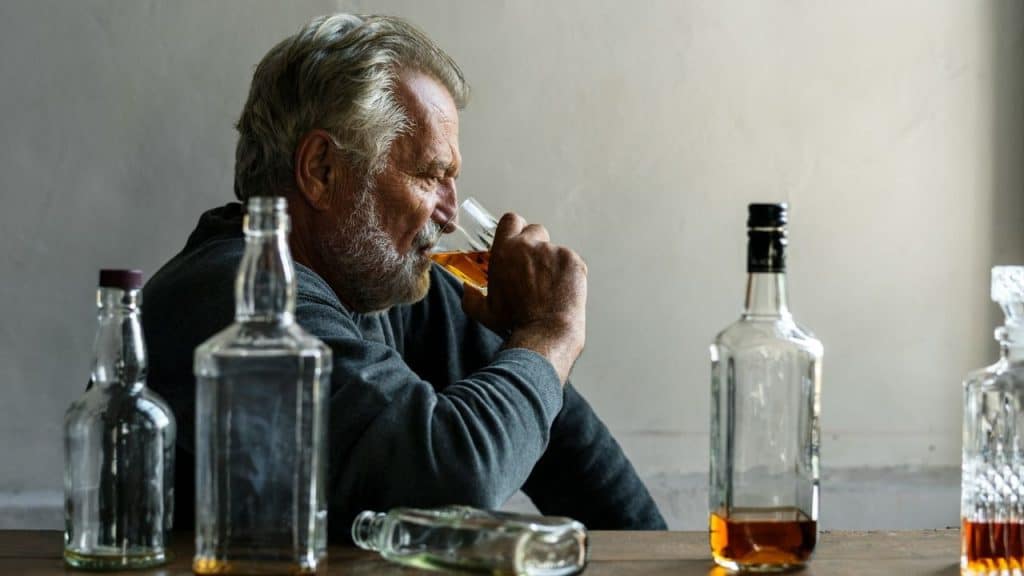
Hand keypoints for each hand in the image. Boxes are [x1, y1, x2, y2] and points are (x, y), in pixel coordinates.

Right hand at [462, 213, 586, 383]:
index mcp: (505, 250)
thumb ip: (471, 298)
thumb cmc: (515, 322)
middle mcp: (529, 244)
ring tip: (550, 287)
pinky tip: (562, 290)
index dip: (515, 228)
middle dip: (535, 244)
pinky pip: (570, 260)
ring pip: (553, 249)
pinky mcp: (572, 260)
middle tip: (535, 267)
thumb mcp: (485, 313)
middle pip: (535, 230)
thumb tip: (466, 289)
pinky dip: (568, 272)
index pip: (511, 220)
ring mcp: (553, 250)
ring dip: (551, 262)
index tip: (518, 240)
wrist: (546, 331)